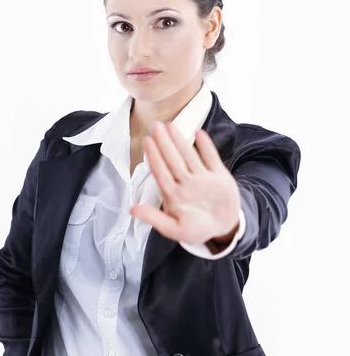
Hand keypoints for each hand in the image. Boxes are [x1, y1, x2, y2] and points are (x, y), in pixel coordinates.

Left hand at [130, 121, 240, 244]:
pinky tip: (199, 134)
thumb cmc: (196, 229)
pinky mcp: (219, 176)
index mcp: (173, 194)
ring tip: (171, 126)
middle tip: (155, 126)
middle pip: (173, 160)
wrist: (223, 228)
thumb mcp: (174, 229)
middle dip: (164, 143)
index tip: (147, 142)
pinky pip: (212, 158)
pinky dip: (206, 147)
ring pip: (189, 156)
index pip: (161, 172)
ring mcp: (202, 178)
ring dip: (180, 141)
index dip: (154, 157)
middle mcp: (186, 182)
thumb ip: (155, 219)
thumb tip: (132, 210)